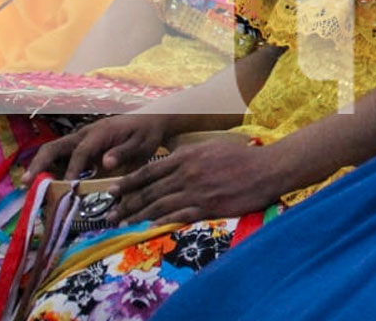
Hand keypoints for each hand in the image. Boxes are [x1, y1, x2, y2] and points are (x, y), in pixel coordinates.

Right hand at [26, 114, 167, 180]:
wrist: (151, 120)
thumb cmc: (146, 133)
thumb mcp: (141, 143)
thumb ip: (124, 152)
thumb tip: (105, 162)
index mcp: (100, 133)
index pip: (80, 152)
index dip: (72, 169)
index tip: (68, 187)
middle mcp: (84, 135)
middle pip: (54, 147)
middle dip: (38, 164)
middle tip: (26, 183)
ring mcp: (80, 140)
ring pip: (53, 151)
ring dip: (39, 167)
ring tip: (28, 187)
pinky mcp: (80, 147)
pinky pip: (60, 157)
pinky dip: (50, 169)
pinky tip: (45, 186)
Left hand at [108, 138, 285, 224]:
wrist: (266, 169)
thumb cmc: (241, 156)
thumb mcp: (211, 147)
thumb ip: (188, 155)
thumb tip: (170, 163)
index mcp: (186, 157)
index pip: (149, 170)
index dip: (129, 182)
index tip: (113, 190)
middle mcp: (186, 174)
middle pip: (149, 190)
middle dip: (126, 203)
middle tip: (109, 213)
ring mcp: (196, 191)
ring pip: (158, 205)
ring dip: (138, 215)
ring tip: (122, 223)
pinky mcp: (207, 207)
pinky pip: (178, 215)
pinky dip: (161, 222)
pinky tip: (149, 228)